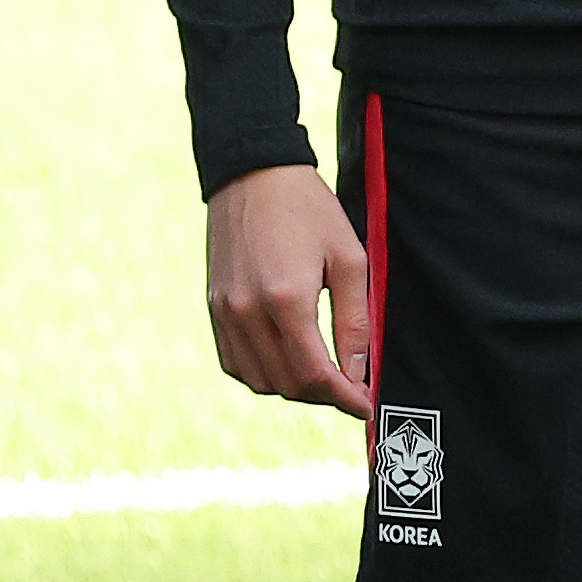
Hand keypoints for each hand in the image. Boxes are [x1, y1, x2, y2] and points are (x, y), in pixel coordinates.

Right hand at [205, 164, 371, 418]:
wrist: (254, 176)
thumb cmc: (310, 211)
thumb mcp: (350, 258)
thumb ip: (355, 318)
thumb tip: (359, 369)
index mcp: (284, 300)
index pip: (314, 374)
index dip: (344, 397)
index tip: (367, 405)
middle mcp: (246, 314)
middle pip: (286, 384)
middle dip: (323, 396)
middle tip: (354, 390)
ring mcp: (224, 314)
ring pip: (258, 380)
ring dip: (293, 388)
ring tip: (326, 377)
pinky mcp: (213, 309)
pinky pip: (236, 363)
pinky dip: (263, 373)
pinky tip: (289, 362)